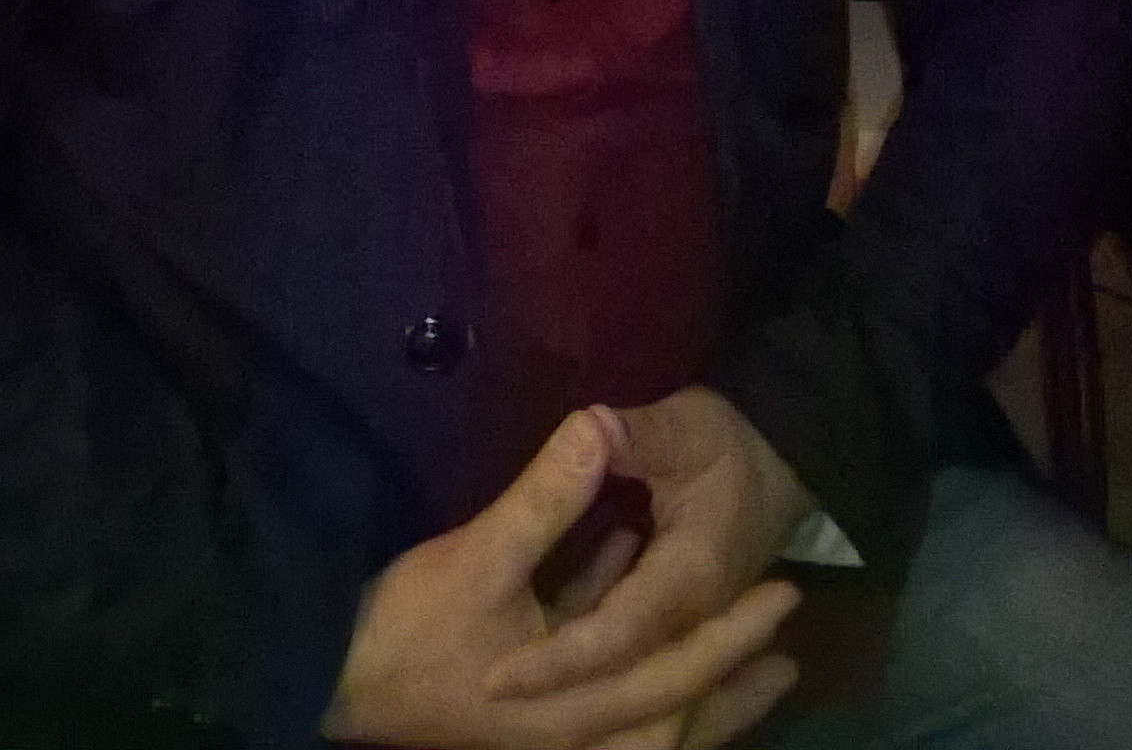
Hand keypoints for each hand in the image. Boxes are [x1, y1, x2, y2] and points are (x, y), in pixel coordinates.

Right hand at [322, 405, 798, 748]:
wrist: (332, 682)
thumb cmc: (406, 628)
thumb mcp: (477, 557)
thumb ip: (546, 500)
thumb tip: (597, 424)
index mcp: (569, 705)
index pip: (666, 672)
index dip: (724, 635)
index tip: (777, 593)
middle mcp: (572, 734)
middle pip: (671, 717)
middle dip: (731, 676)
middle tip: (788, 633)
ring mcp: (550, 733)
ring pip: (645, 723)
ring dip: (701, 689)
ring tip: (759, 660)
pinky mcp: (529, 714)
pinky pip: (610, 709)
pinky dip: (645, 678)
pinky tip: (654, 617)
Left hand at [486, 391, 813, 740]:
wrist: (790, 454)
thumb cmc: (734, 440)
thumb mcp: (686, 427)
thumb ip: (636, 435)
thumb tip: (590, 424)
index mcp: (688, 578)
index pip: (614, 635)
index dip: (557, 659)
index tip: (496, 676)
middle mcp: (689, 618)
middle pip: (618, 673)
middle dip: (553, 685)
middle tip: (486, 689)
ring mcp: (689, 623)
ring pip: (627, 672)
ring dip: (573, 678)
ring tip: (505, 678)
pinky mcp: (682, 616)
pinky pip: (634, 652)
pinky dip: (591, 652)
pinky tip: (548, 638)